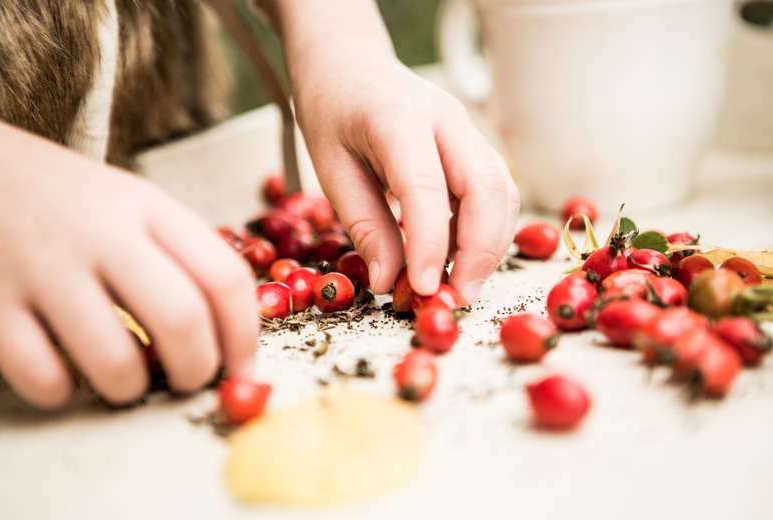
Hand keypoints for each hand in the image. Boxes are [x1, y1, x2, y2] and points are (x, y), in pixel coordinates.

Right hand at [0, 122, 258, 407]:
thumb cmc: (70, 199)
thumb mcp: (135, 202)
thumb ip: (183, 252)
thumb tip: (232, 328)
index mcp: (149, 208)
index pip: (223, 277)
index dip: (245, 335)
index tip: (242, 365)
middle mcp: (102, 234)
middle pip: (181, 319)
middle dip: (198, 370)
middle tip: (192, 381)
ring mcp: (45, 267)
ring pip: (114, 359)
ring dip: (133, 390)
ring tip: (129, 382)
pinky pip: (42, 374)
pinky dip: (63, 393)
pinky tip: (67, 377)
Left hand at [273, 0, 518, 301]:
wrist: (351, 64)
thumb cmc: (333, 109)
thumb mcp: (330, 166)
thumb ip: (364, 224)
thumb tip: (390, 280)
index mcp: (397, 117)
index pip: (425, 186)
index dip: (430, 243)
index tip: (424, 289)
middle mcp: (446, 119)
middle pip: (487, 187)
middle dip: (480, 251)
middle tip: (457, 297)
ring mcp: (468, 129)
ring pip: (503, 191)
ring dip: (491, 244)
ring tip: (460, 284)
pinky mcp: (475, 146)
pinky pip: (497, 191)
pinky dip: (487, 230)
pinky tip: (462, 256)